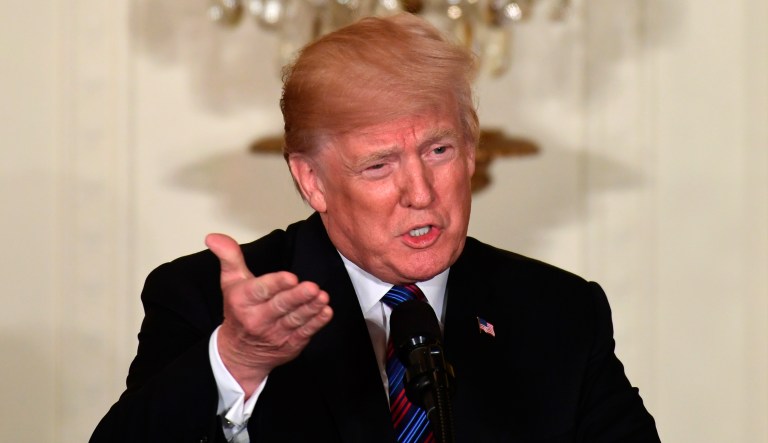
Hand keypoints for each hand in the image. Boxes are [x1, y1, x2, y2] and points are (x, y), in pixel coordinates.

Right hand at [205, 233, 332, 396]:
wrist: (239, 353)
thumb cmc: (238, 311)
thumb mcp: (230, 282)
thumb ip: (229, 256)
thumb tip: (213, 237)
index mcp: (243, 301)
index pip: (260, 291)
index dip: (276, 284)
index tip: (291, 277)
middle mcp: (258, 319)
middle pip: (280, 306)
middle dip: (297, 297)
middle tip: (312, 287)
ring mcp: (275, 334)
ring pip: (295, 319)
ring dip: (310, 308)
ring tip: (322, 297)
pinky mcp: (290, 345)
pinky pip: (304, 333)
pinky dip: (316, 323)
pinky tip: (325, 312)